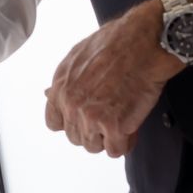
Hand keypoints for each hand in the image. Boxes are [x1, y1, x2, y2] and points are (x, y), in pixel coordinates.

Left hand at [45, 5, 177, 156]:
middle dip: (93, 130)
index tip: (83, 121)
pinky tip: (131, 128)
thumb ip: (66, 81)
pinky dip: (126, 143)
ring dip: (109, 138)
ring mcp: (91, 117)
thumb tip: (50, 94)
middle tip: (110, 116)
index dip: (72, 123)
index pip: (54, 123)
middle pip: (75, 137)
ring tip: (122, 120)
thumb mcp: (78, 56)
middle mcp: (71, 104)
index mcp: (60, 87)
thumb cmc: (117, 43)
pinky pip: (116, 150)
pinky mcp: (114, 126)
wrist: (143, 43)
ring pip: (94, 146)